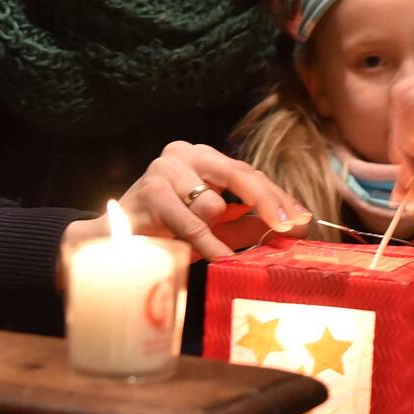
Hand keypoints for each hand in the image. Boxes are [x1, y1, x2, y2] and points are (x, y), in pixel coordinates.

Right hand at [61, 141, 312, 260]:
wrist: (111, 243)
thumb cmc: (169, 232)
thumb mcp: (218, 228)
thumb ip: (252, 225)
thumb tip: (299, 228)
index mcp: (204, 158)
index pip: (250, 173)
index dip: (278, 198)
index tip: (302, 220)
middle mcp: (186, 154)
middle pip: (240, 175)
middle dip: (269, 203)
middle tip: (290, 228)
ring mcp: (164, 169)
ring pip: (214, 204)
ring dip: (215, 234)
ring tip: (203, 246)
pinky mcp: (150, 192)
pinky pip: (193, 223)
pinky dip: (209, 245)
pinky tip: (221, 259)